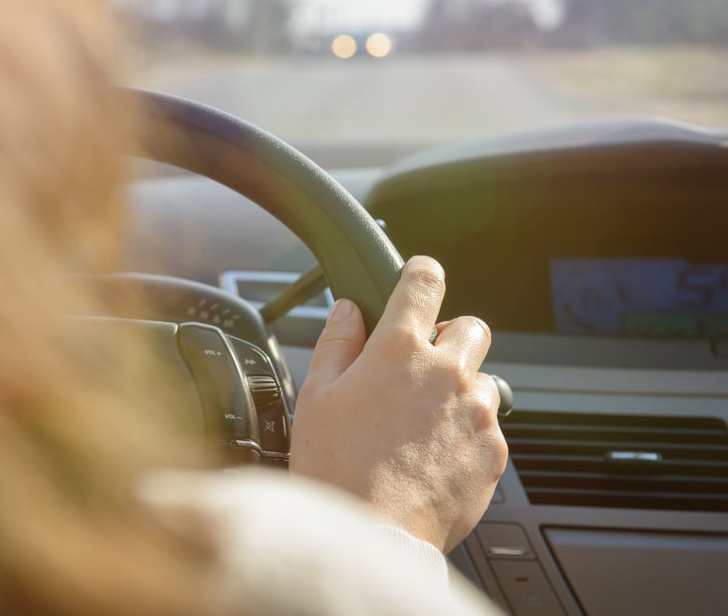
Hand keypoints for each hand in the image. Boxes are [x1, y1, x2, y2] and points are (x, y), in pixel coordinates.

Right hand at [289, 256, 507, 552]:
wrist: (373, 536)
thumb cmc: (337, 469)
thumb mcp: (317, 396)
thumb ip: (337, 342)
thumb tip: (350, 309)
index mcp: (398, 350)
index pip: (425, 281)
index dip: (421, 275)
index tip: (418, 281)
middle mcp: (446, 373)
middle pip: (470, 327)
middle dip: (450, 339)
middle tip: (421, 369)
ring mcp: (476, 412)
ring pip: (484, 379)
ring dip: (461, 390)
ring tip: (425, 424)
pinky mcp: (494, 451)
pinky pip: (490, 427)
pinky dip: (468, 434)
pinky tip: (434, 457)